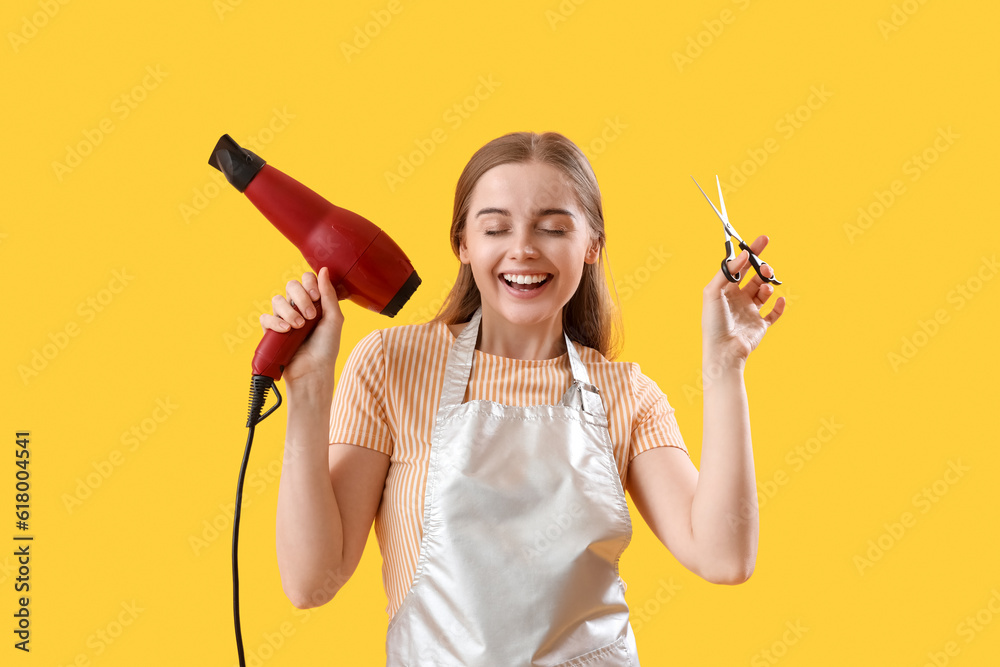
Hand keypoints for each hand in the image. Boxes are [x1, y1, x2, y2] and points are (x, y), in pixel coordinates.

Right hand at [260, 266, 344, 387]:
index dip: (309, 283)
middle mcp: (298, 307)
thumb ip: (329, 294)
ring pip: (277, 300)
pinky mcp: (272, 330)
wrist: (314, 370)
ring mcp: (284, 318)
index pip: (306, 280)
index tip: (316, 297)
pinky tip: (286, 331)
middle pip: (291, 285)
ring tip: (298, 327)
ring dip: (289, 312)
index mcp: (314, 302)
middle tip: (310, 316)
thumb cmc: (327, 347)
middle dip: (301, 298)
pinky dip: (275, 322)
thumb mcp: (334, 319)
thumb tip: (324, 270)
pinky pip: (266, 317)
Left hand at [702, 235, 784, 366]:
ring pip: (764, 292)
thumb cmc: (713, 323)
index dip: (750, 253)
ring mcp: (750, 312)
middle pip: (754, 277)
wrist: (723, 351)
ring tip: (765, 288)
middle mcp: (738, 300)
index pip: (739, 267)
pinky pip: (774, 314)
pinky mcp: (760, 325)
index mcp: (725, 291)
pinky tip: (780, 300)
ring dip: (768, 285)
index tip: (761, 241)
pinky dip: (780, 306)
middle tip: (765, 267)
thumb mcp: (713, 292)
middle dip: (762, 268)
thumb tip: (743, 255)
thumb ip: (726, 272)